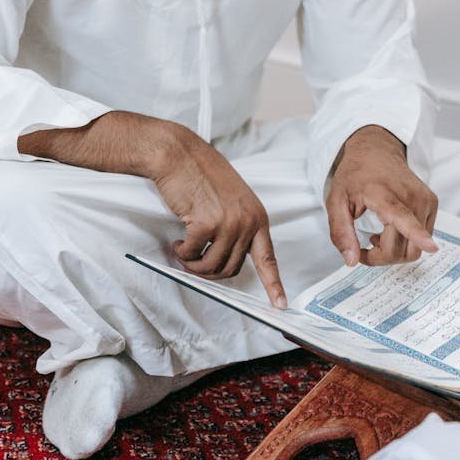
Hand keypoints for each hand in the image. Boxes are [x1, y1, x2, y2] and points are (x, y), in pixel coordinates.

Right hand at [152, 132, 286, 308]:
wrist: (180, 154)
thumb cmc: (201, 174)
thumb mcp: (231, 200)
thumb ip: (237, 225)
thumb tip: (226, 258)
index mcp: (257, 217)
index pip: (269, 258)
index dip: (274, 285)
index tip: (281, 305)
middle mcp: (248, 221)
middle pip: (232, 268)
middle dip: (209, 271)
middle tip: (193, 260)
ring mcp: (229, 223)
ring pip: (211, 267)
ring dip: (193, 264)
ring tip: (185, 248)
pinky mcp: (207, 224)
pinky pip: (192, 255)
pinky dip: (182, 252)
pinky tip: (179, 239)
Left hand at [325, 125, 437, 267]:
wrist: (376, 150)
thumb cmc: (356, 174)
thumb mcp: (336, 201)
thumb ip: (341, 232)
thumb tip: (351, 261)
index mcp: (383, 193)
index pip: (402, 217)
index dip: (417, 234)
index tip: (431, 247)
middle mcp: (410, 196)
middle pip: (405, 247)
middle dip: (383, 257)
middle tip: (364, 245)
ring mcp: (424, 200)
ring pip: (416, 248)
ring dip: (395, 251)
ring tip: (377, 235)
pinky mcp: (432, 204)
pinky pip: (422, 238)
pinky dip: (406, 242)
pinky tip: (390, 228)